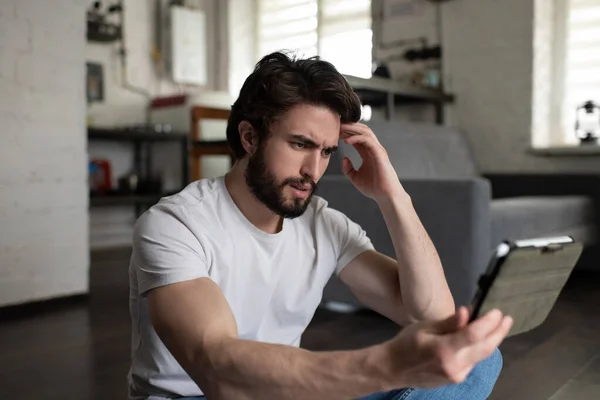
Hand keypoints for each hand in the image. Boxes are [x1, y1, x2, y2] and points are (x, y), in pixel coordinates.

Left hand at [339, 123, 401, 201]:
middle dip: (349, 126)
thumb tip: (344, 159)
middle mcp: (373, 149)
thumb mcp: (355, 178)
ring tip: (341, 128)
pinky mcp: (380, 154)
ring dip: (353, 128)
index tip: (334, 131)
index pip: (356, 137)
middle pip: (361, 130)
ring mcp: (377, 150)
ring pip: (366, 132)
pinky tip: (347, 140)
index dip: (346, 132)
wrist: (386, 196)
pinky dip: (357, 138)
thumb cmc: (374, 188)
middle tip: (336, 124)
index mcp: (368, 153)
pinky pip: (368, 141)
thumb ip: (348, 169)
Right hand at [379, 307, 512, 389]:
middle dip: (499, 332)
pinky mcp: (457, 379)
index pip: (474, 335)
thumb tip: (468, 312)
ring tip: (497, 326)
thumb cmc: (406, 344)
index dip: (489, 323)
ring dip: (491, 340)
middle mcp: (455, 366)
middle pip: (485, 348)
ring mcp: (457, 375)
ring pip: (481, 356)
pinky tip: (479, 340)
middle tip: (508, 319)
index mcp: (444, 350)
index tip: (498, 311)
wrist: (393, 369)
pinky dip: (479, 349)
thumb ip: (449, 323)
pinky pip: (473, 361)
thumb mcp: (424, 328)